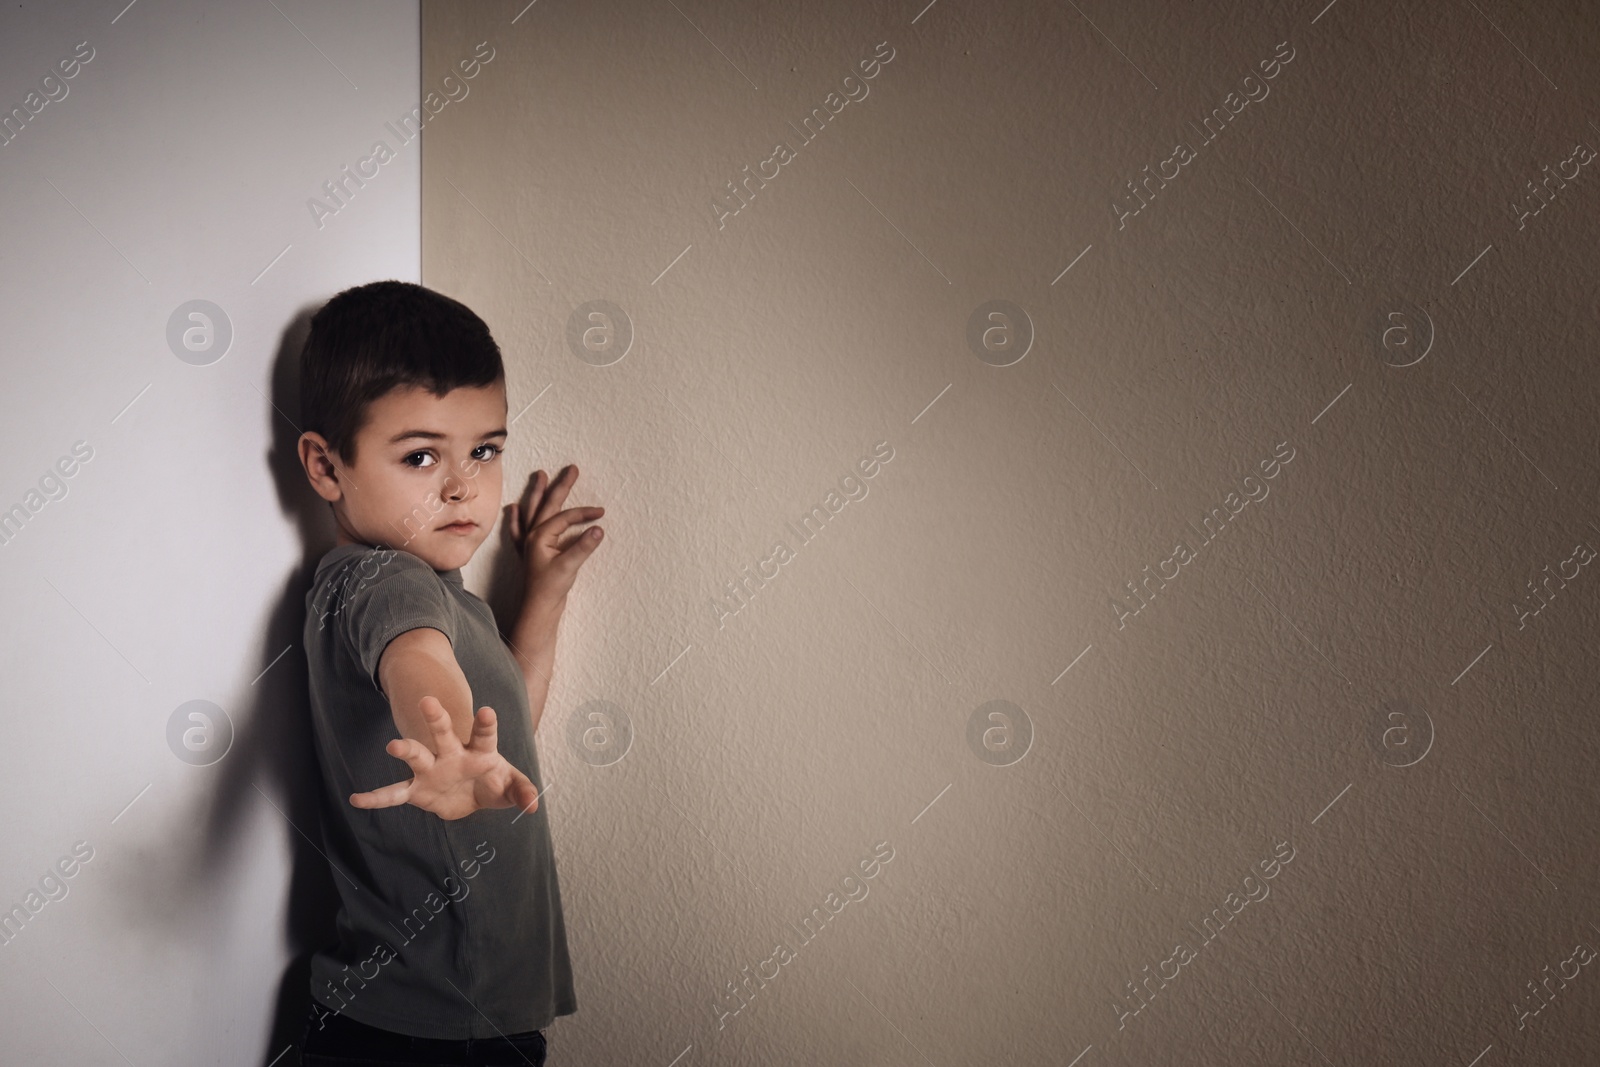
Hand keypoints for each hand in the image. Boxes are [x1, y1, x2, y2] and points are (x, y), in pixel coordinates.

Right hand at [349, 696, 539, 820]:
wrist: (470, 793)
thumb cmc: (492, 781)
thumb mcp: (510, 786)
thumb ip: (521, 791)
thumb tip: (534, 804)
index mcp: (479, 750)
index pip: (484, 734)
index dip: (485, 723)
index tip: (487, 711)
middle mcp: (452, 754)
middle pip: (444, 733)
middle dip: (436, 719)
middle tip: (428, 701)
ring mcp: (432, 770)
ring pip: (417, 756)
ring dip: (406, 750)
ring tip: (393, 746)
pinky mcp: (417, 790)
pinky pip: (395, 793)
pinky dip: (377, 798)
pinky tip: (356, 799)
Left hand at [506, 464, 605, 605]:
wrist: (539, 608)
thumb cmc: (551, 589)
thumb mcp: (569, 566)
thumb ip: (583, 546)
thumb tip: (598, 528)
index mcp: (540, 536)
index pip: (565, 517)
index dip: (584, 513)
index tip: (600, 513)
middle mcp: (532, 535)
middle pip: (547, 505)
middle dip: (560, 486)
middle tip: (571, 469)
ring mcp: (529, 543)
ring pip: (533, 511)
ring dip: (536, 493)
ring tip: (540, 475)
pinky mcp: (530, 552)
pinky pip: (520, 529)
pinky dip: (516, 518)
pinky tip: (513, 508)